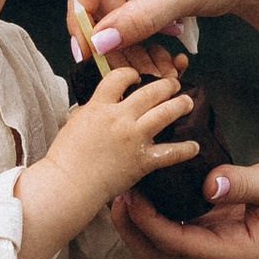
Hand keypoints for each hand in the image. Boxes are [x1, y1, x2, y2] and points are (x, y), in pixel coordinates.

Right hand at [17, 67, 198, 258]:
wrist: (67, 185)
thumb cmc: (64, 157)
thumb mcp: (74, 122)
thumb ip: (91, 110)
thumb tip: (98, 105)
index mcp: (99, 106)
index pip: (119, 78)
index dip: (132, 74)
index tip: (138, 76)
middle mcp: (119, 118)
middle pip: (150, 92)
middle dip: (166, 85)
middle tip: (174, 84)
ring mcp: (133, 138)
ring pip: (165, 114)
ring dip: (180, 105)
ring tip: (187, 102)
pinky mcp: (142, 160)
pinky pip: (170, 152)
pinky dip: (185, 149)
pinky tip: (194, 146)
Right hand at [68, 0, 258, 78]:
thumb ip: (139, 19)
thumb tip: (97, 43)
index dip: (83, 16)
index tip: (90, 54)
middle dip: (113, 34)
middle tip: (138, 69)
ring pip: (106, 2)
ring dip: (126, 38)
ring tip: (156, 67)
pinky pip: (119, 2)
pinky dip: (135, 29)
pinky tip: (156, 51)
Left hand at [110, 153, 258, 258]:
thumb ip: (242, 182)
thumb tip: (206, 181)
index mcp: (237, 252)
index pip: (177, 243)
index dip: (146, 222)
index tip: (126, 193)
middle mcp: (228, 253)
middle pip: (164, 254)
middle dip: (135, 230)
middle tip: (114, 194)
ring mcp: (229, 241)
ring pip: (173, 241)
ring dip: (147, 220)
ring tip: (126, 186)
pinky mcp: (233, 225)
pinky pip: (190, 222)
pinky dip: (168, 208)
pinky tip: (157, 179)